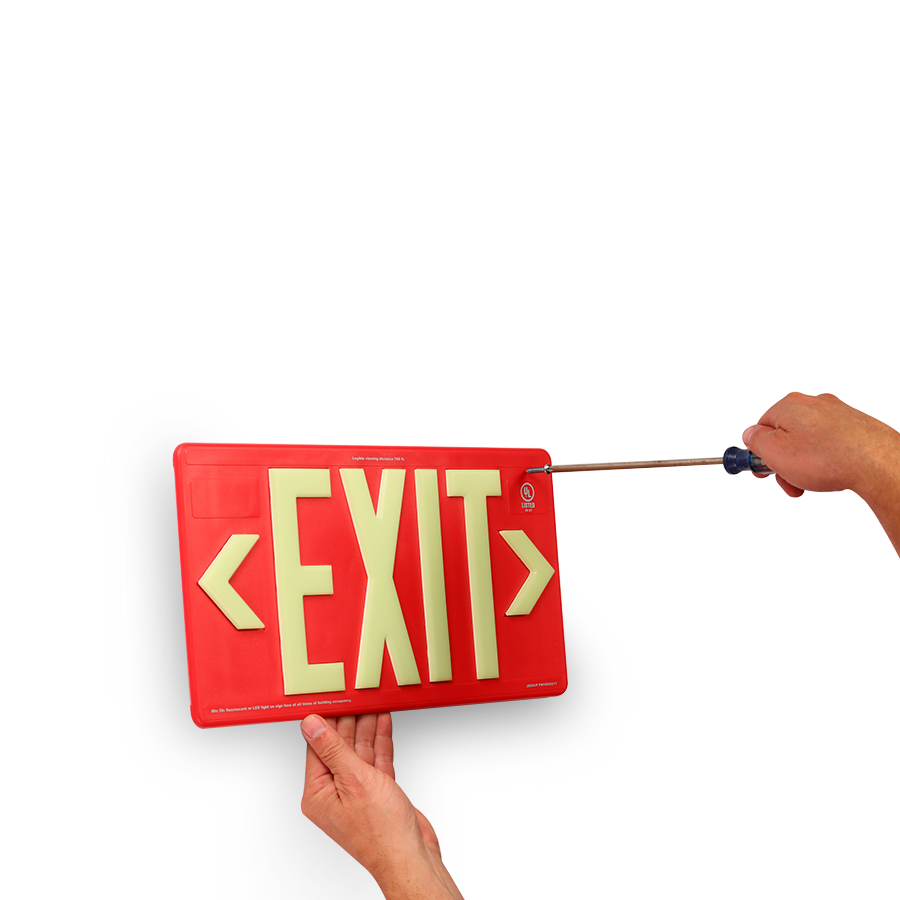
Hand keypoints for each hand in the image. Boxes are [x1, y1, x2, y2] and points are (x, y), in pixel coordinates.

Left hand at [301, 713, 463, 899]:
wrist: (411, 857)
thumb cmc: (381, 832)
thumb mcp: (354, 780)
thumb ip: (334, 749)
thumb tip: (311, 725)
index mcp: (318, 794)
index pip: (318, 747)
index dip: (326, 720)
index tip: (333, 698)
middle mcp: (335, 793)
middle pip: (340, 746)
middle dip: (350, 720)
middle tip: (356, 694)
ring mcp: (357, 793)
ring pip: (360, 751)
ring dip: (367, 727)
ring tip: (372, 701)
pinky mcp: (377, 793)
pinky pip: (376, 760)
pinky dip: (381, 741)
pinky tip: (383, 722)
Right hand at [743, 392, 899, 554]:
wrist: (876, 462)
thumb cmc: (827, 457)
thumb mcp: (773, 452)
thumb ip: (754, 441)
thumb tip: (750, 435)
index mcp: (789, 404)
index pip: (761, 427)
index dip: (759, 453)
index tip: (763, 470)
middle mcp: (813, 403)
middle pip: (785, 434)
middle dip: (783, 461)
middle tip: (789, 482)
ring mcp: (836, 413)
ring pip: (808, 440)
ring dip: (804, 463)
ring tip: (813, 480)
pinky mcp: (855, 426)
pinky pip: (830, 443)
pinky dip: (826, 459)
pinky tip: (832, 472)